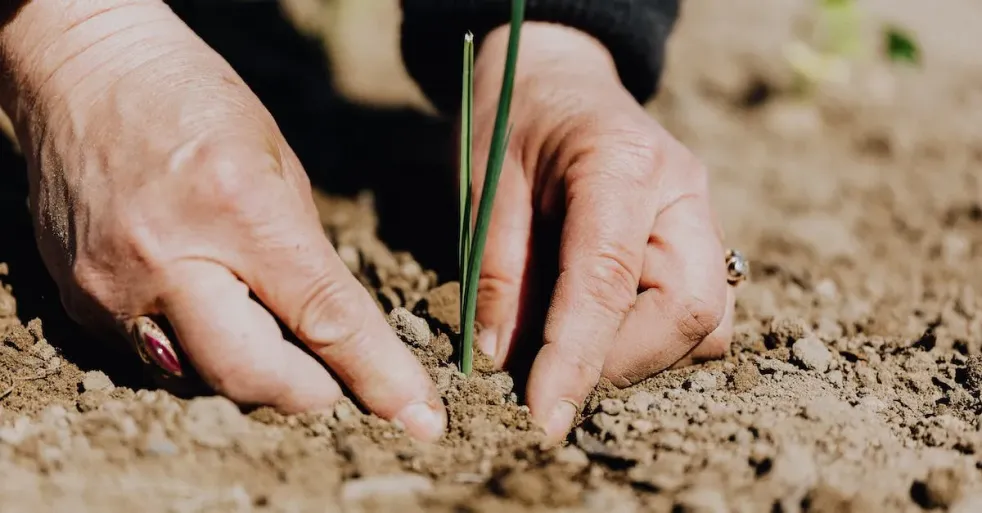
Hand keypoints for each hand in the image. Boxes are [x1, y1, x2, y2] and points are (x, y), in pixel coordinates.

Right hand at [0, 0, 444, 439]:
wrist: (84, 72)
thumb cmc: (194, 101)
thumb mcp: (278, 164)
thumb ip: (306, 256)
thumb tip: (334, 334)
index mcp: (238, 209)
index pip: (324, 318)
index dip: (378, 376)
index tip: (419, 418)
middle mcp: (168, 259)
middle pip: (254, 378)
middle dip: (310, 391)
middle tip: (332, 376)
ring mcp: (113, 288)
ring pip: (204, 380)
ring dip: (252, 370)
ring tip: (261, 317)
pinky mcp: (79, 303)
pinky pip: (156, 360)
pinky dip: (198, 349)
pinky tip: (204, 301)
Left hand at [470, 23, 734, 443]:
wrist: (557, 78)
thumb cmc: (514, 120)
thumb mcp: (485, 183)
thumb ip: (495, 268)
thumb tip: (501, 359)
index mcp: (622, 164)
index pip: (609, 280)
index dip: (576, 358)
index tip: (542, 417)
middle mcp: (682, 191)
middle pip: (690, 311)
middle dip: (620, 362)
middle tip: (551, 372)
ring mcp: (701, 215)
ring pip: (707, 322)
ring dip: (640, 355)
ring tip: (571, 345)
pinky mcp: (700, 239)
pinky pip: (701, 312)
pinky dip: (653, 338)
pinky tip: (600, 324)